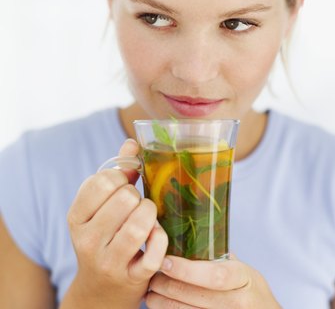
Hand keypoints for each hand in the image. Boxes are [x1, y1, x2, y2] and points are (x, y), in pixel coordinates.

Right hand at [63, 139, 167, 308]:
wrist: (101, 289)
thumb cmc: (104, 235)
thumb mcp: (100, 206)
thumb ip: (117, 171)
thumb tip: (132, 143)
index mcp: (76, 216)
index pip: (103, 182)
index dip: (121, 177)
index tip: (124, 184)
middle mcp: (87, 240)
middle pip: (126, 199)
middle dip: (137, 197)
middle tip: (135, 205)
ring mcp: (108, 261)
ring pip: (141, 224)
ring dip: (151, 215)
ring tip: (147, 218)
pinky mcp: (131, 278)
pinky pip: (156, 251)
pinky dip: (161, 239)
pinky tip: (155, 237)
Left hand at [146, 254, 280, 308]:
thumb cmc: (250, 289)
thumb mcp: (242, 270)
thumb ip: (219, 258)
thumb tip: (185, 238)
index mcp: (244, 278)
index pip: (215, 275)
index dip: (187, 270)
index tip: (165, 262)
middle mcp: (239, 302)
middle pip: (198, 296)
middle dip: (170, 287)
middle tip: (152, 278)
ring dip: (166, 304)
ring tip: (150, 294)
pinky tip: (162, 307)